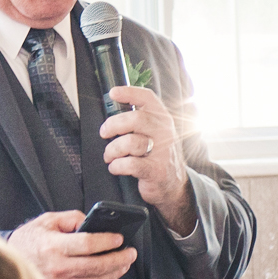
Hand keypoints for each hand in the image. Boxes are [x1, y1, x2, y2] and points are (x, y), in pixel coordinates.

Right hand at [9, 210, 136, 278]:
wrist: (8, 264)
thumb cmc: (26, 242)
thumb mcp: (45, 221)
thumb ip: (70, 218)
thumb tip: (90, 222)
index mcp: (53, 246)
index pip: (88, 244)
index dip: (107, 241)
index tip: (119, 238)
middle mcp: (58, 267)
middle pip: (97, 266)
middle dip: (119, 259)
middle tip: (130, 253)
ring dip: (115, 272)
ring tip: (125, 263)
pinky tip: (110, 273)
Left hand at [99, 86, 193, 233]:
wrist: (173, 186)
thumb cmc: (158, 156)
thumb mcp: (155, 134)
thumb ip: (140, 121)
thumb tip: (113, 109)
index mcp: (163, 120)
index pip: (148, 98)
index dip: (129, 92)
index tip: (113, 93)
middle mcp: (165, 133)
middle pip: (136, 119)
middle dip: (113, 125)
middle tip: (104, 133)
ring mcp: (162, 152)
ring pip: (130, 142)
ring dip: (113, 149)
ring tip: (109, 156)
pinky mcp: (156, 171)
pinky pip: (130, 164)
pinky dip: (117, 166)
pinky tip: (115, 167)